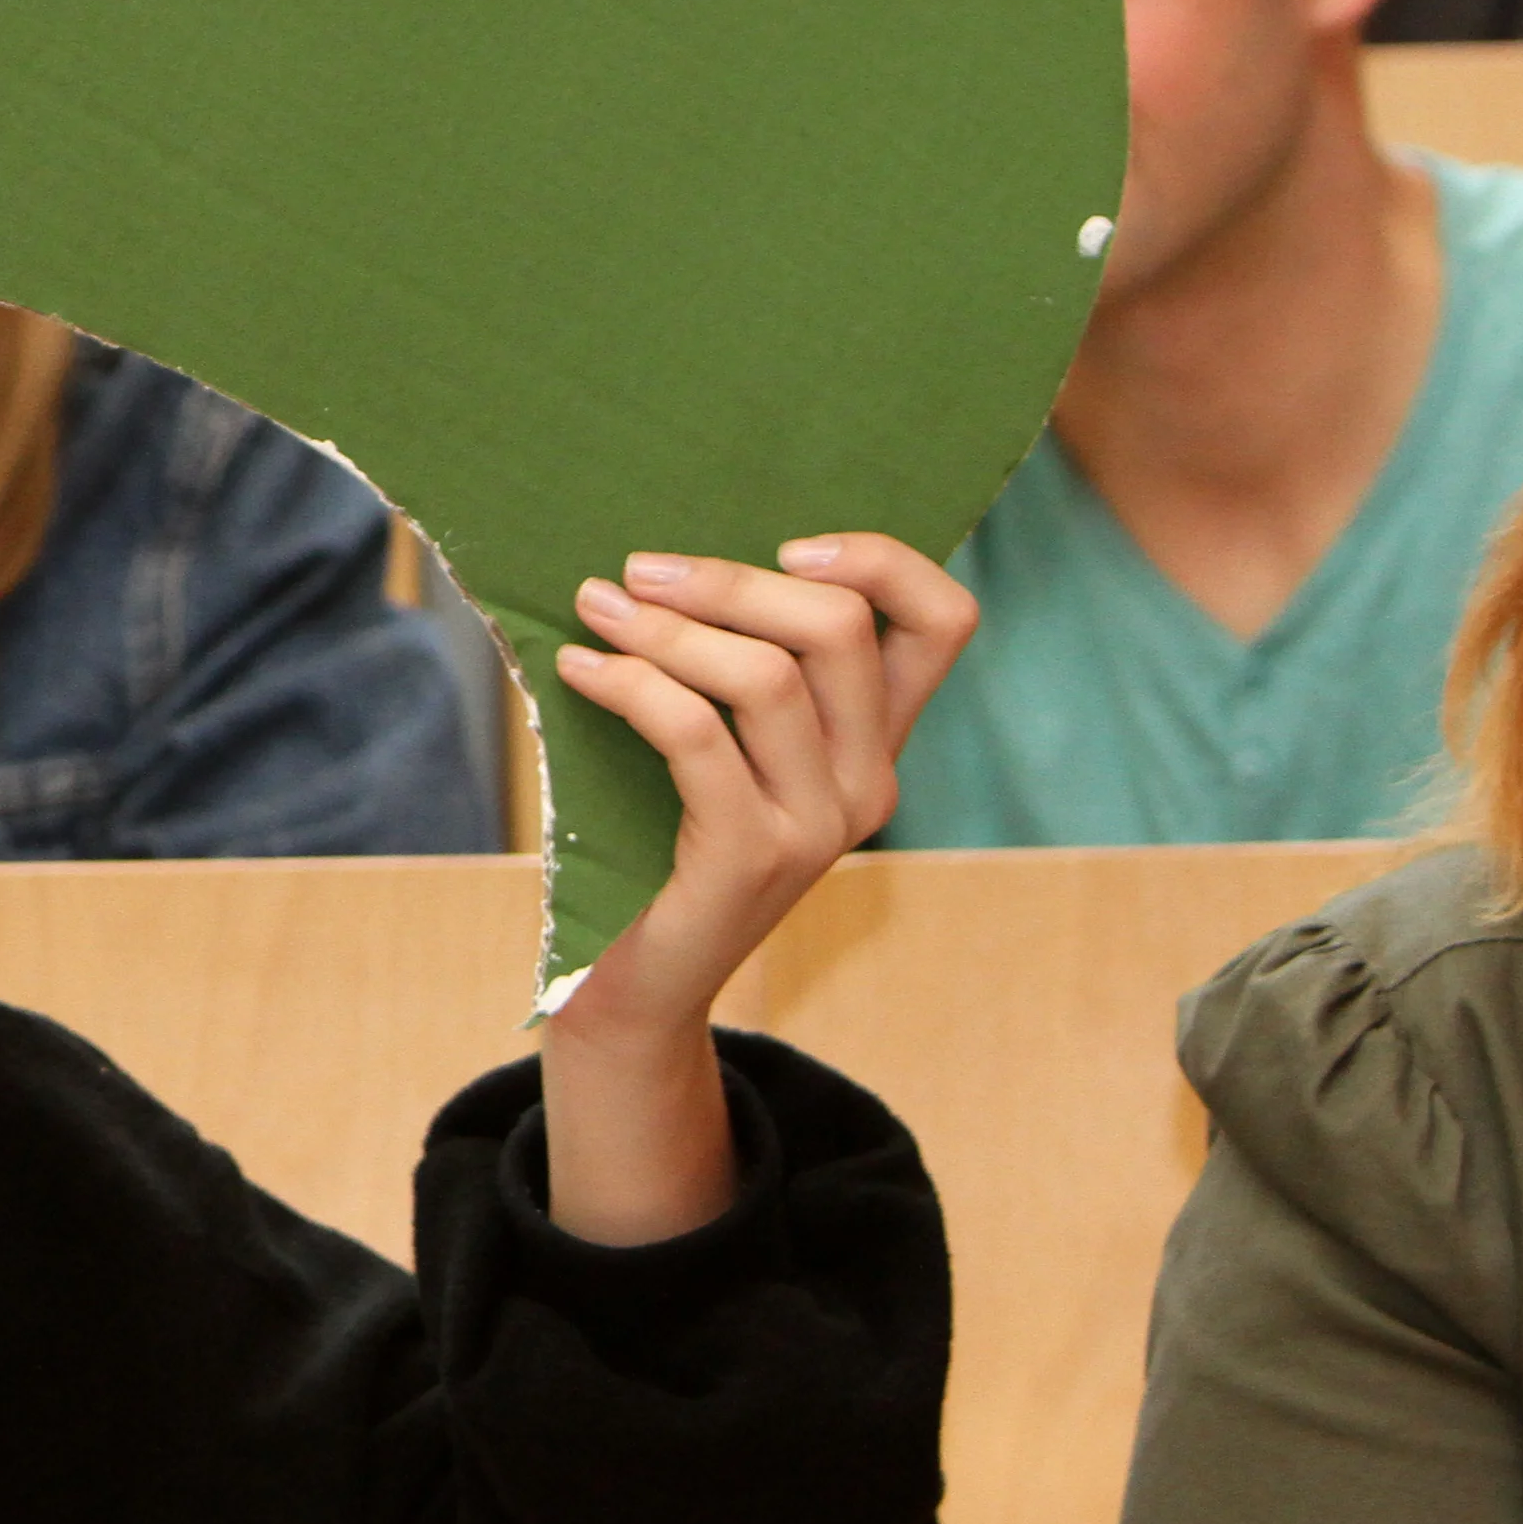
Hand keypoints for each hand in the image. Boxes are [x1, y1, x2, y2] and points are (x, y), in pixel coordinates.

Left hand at [532, 532, 970, 1244]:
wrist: (633, 980)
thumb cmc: (661, 836)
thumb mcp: (724, 741)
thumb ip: (735, 662)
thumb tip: (669, 551)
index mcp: (877, 742)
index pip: (944, 623)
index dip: (883, 560)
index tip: (787, 543)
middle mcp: (871, 782)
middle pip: (840, 628)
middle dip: (730, 580)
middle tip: (638, 572)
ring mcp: (819, 826)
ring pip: (766, 676)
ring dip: (666, 629)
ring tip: (595, 608)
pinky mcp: (751, 857)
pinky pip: (695, 734)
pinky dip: (630, 684)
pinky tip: (578, 670)